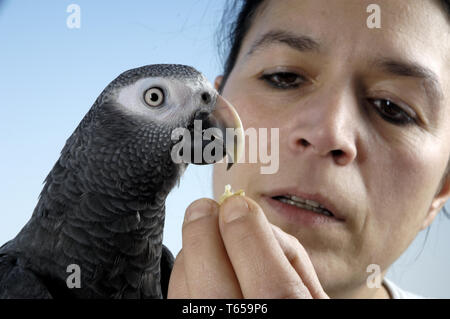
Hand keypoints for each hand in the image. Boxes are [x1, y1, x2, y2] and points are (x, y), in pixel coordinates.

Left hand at [167, 195, 328, 298]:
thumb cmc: (297, 306)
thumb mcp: (312, 293)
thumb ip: (286, 255)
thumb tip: (245, 218)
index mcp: (290, 314)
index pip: (263, 272)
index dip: (243, 227)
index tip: (235, 204)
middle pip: (212, 284)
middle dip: (204, 232)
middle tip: (205, 207)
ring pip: (187, 291)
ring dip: (193, 253)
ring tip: (209, 239)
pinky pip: (178, 302)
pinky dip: (184, 274)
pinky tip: (201, 266)